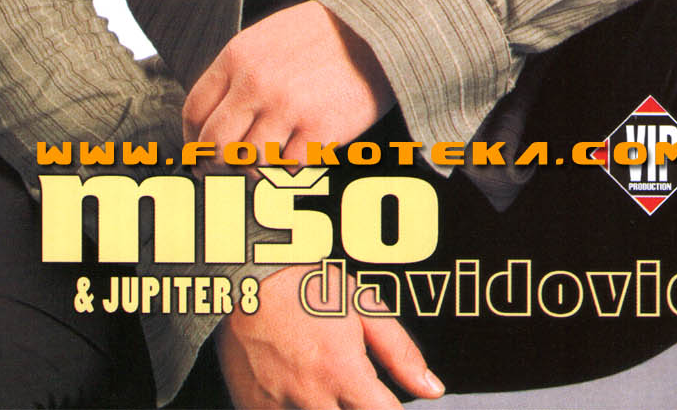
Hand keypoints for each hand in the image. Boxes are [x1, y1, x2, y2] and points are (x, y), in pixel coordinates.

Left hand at [183, 1, 393, 159]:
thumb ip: (236, 74)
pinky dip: (291, 164)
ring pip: (250, 163)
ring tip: (271, 153)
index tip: (199, 150)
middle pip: (215, 145)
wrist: (374, 30)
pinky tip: (300, 145)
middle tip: (224, 169)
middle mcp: (257, 84)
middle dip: (216, 163)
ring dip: (257, 166)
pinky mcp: (319, 131)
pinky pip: (288, 167)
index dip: (192, 138)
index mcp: (238, 56)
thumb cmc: (321, 35)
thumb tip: (212, 118)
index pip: (195, 110)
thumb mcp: (266, 39)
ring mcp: (287, 109)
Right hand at [215, 264, 443, 408]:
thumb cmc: (307, 287)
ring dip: (329, 408)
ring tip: (323, 380)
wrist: (244, 279)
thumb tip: (432, 390)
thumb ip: (399, 352)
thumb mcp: (360, 307)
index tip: (386, 402)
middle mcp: (310, 398)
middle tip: (350, 386)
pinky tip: (299, 387)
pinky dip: (297, 408)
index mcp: (341, 372)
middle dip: (358, 408)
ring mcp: (278, 409)